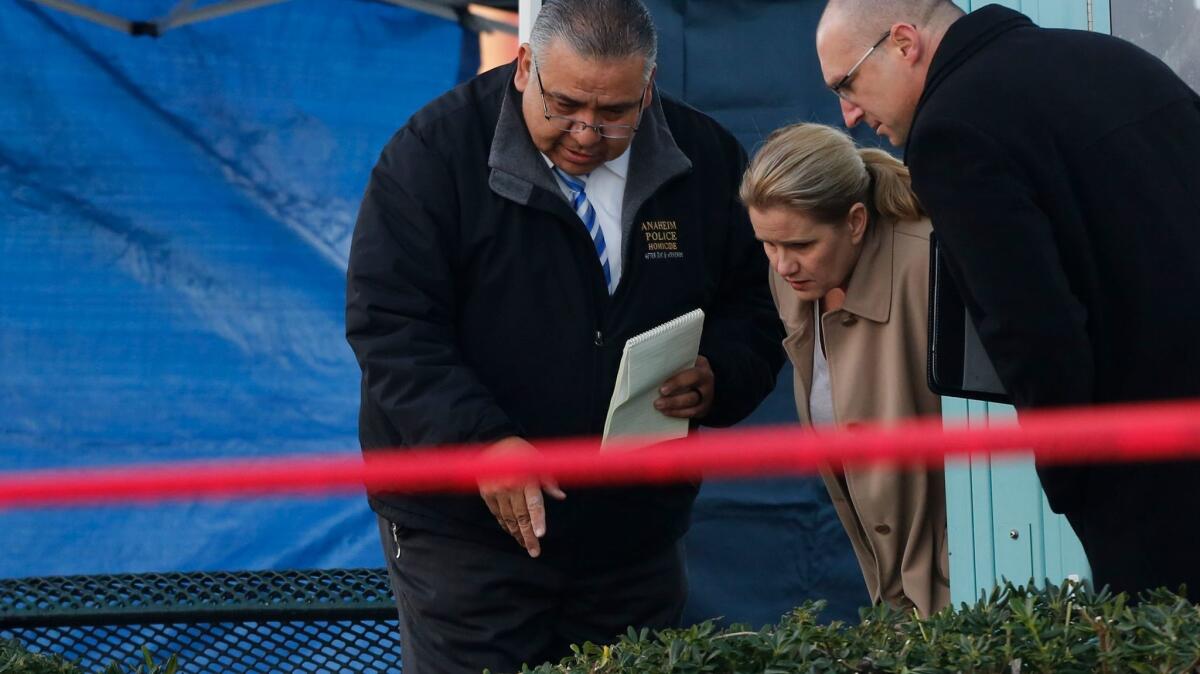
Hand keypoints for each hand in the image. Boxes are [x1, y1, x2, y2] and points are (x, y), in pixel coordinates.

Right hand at [477, 437, 565, 557]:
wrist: (494, 441)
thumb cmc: (522, 452)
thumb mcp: (539, 462)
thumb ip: (549, 482)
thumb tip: (562, 496)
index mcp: (527, 479)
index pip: (534, 504)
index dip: (538, 520)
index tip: (540, 535)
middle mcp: (511, 486)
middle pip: (521, 517)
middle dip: (528, 536)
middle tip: (534, 552)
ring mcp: (496, 491)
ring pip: (508, 519)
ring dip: (517, 534)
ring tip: (525, 545)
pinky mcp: (486, 493)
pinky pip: (497, 514)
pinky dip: (505, 525)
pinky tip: (513, 533)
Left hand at [654, 355, 714, 419]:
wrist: (701, 378)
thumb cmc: (688, 367)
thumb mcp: (686, 362)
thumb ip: (676, 365)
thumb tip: (656, 369)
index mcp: (703, 371)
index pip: (693, 377)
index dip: (677, 383)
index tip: (662, 390)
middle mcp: (708, 386)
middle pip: (692, 397)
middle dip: (673, 401)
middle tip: (657, 403)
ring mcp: (707, 400)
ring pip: (692, 408)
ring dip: (674, 409)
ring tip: (659, 407)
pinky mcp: (703, 410)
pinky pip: (690, 415)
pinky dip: (677, 414)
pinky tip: (665, 412)